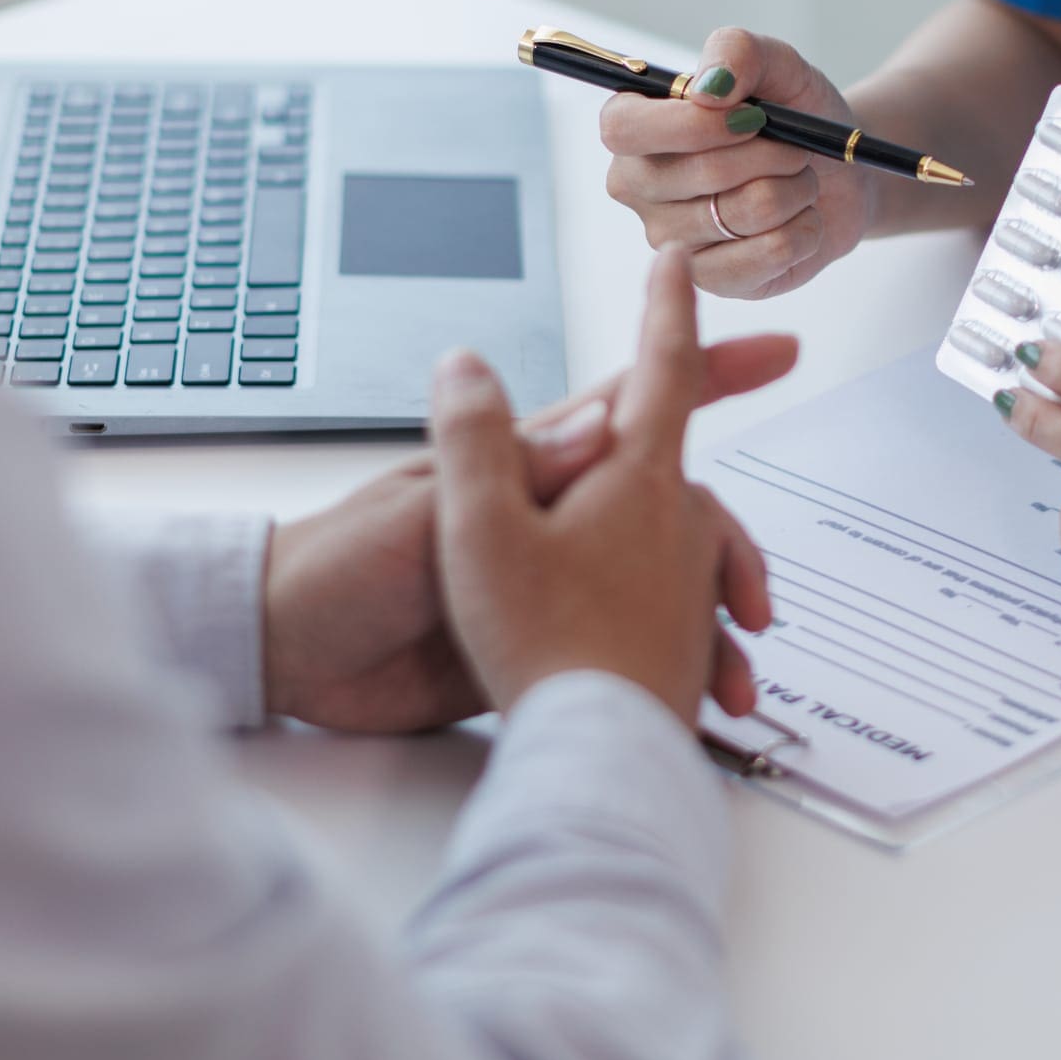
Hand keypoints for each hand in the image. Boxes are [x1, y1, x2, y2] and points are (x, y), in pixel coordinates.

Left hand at [262, 324, 795, 731]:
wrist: (289, 655)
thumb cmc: (338, 568)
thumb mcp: (425, 515)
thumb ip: (505, 472)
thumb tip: (596, 423)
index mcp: (525, 468)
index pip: (632, 405)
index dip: (702, 373)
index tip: (770, 355)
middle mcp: (549, 518)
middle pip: (667, 513)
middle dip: (726, 544)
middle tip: (762, 593)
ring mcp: (548, 582)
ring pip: (655, 591)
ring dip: (698, 629)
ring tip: (726, 678)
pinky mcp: (533, 642)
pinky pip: (620, 649)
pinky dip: (660, 670)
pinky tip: (682, 704)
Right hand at [600, 27, 874, 299]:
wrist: (838, 175)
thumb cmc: (794, 116)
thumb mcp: (776, 65)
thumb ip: (739, 51)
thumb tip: (708, 89)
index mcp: (633, 128)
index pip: (624, 129)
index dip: (689, 124)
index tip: (750, 116)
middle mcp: (640, 188)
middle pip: (702, 172)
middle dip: (772, 152)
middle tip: (796, 147)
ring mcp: (672, 240)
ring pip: (746, 212)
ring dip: (795, 189)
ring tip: (798, 181)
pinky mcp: (714, 280)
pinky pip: (768, 254)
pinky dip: (804, 230)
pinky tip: (801, 220)